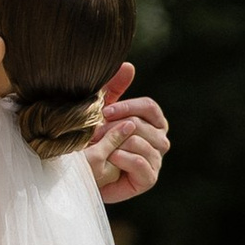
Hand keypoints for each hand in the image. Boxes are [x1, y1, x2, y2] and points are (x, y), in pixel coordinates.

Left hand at [90, 62, 168, 204]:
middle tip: (95, 134)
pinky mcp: (149, 179)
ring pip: (142, 144)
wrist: (84, 174)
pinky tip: (110, 157)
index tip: (105, 111)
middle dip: (116, 128)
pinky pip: (142, 163)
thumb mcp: (100, 110)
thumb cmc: (95, 139)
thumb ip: (114, 87)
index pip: (150, 108)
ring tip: (99, 147)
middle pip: (144, 125)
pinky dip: (124, 158)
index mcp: (153, 121)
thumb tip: (129, 66)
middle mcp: (159, 140)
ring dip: (116, 144)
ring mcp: (156, 160)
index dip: (129, 107)